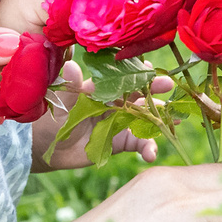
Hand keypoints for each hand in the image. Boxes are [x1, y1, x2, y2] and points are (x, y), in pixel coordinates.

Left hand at [33, 61, 168, 169]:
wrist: (48, 148)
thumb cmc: (52, 118)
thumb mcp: (62, 103)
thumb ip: (71, 87)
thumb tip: (71, 66)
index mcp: (102, 88)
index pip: (123, 76)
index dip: (137, 71)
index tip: (149, 66)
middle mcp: (115, 102)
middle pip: (140, 93)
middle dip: (156, 89)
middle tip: (168, 86)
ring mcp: (121, 122)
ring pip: (145, 118)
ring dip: (160, 118)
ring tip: (174, 121)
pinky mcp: (121, 142)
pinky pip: (139, 143)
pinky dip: (148, 148)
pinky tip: (151, 155)